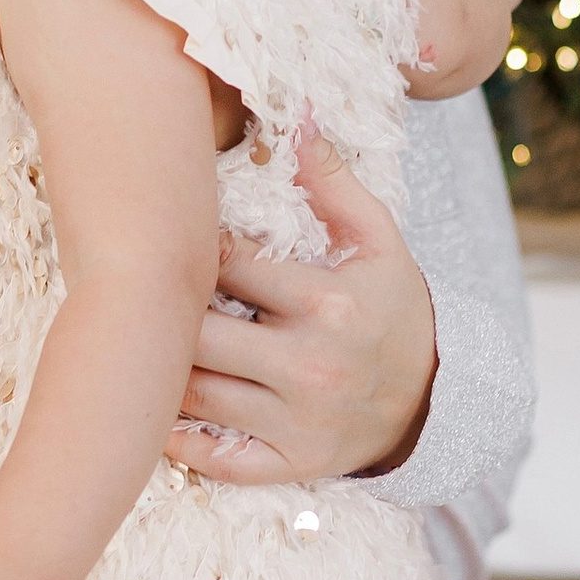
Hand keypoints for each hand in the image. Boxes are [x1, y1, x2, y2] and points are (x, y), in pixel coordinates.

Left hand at [168, 130, 436, 487]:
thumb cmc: (391, 308)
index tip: (178, 238)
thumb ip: (330, 181)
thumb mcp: (377, 240)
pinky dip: (175, 437)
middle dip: (164, 311)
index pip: (227, 264)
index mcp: (329, 304)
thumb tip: (293, 114)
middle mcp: (311, 367)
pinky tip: (159, 404)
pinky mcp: (288, 465)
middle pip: (196, 334)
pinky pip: (213, 458)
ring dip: (160, 366)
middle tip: (145, 292)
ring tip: (144, 338)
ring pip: (193, 395)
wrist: (435, 400)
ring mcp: (297, 423)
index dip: (192, 247)